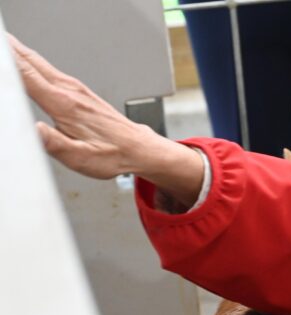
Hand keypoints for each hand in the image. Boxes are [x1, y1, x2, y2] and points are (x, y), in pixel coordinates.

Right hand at [10, 34, 202, 203]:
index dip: (7, 63)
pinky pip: (48, 70)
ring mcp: (75, 88)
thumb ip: (53, 143)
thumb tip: (33, 130)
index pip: (27, 76)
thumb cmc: (112, 154)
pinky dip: (30, 61)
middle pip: (30, 61)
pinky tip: (23, 60)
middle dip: (10, 50)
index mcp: (64, 105)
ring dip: (17, 51)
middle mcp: (69, 91)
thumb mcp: (80, 157)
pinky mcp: (78, 91)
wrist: (139, 148)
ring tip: (4, 44)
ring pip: (39, 62)